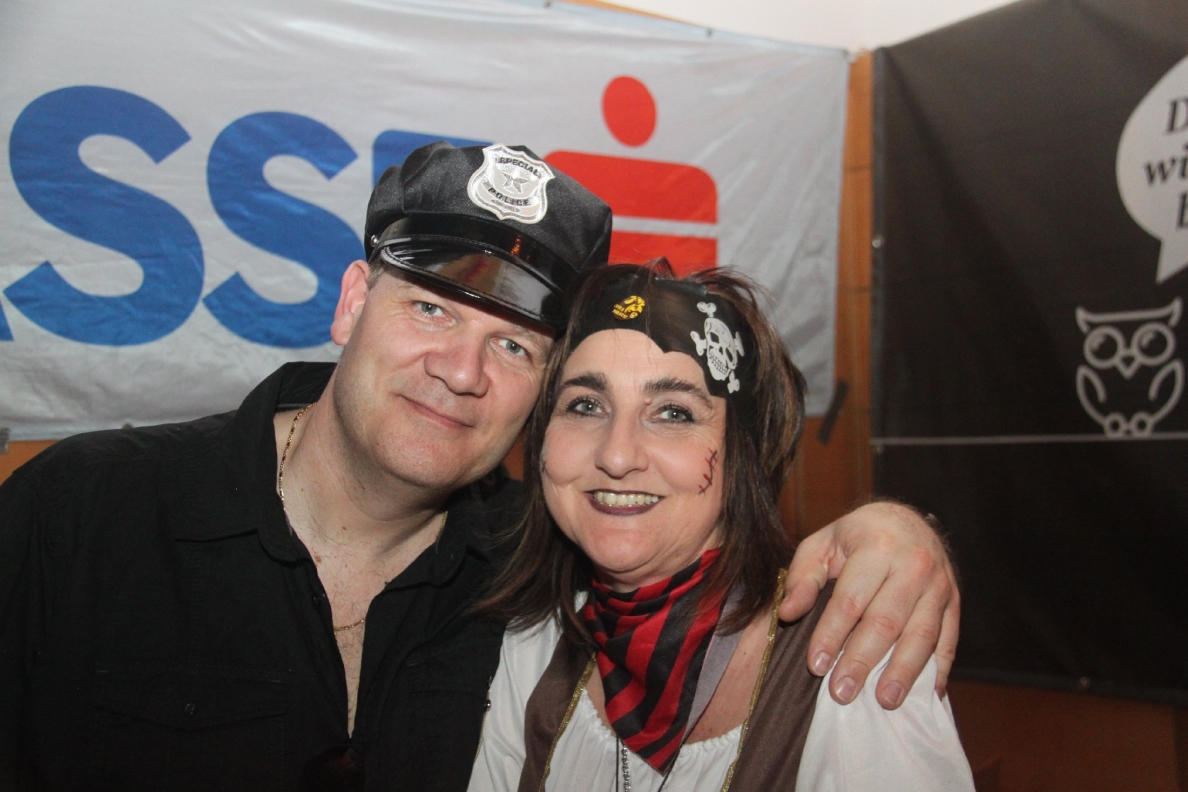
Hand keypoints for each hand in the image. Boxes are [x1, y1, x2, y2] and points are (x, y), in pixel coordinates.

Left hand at [778, 500, 958, 708]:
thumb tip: (788, 613)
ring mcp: (939, 585)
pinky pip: (948, 639)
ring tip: (884, 701)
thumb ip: (803, 578)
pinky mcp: (954, 602)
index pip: (850, 599)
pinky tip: (927, 694)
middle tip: (842, 693)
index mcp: (877, 547)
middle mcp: (913, 564)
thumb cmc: (856, 536)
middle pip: (886, 621)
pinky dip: (939, 669)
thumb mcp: (822, 544)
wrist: (905, 519)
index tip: (816, 666)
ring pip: (921, 635)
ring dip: (902, 672)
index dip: (831, 635)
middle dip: (862, 661)